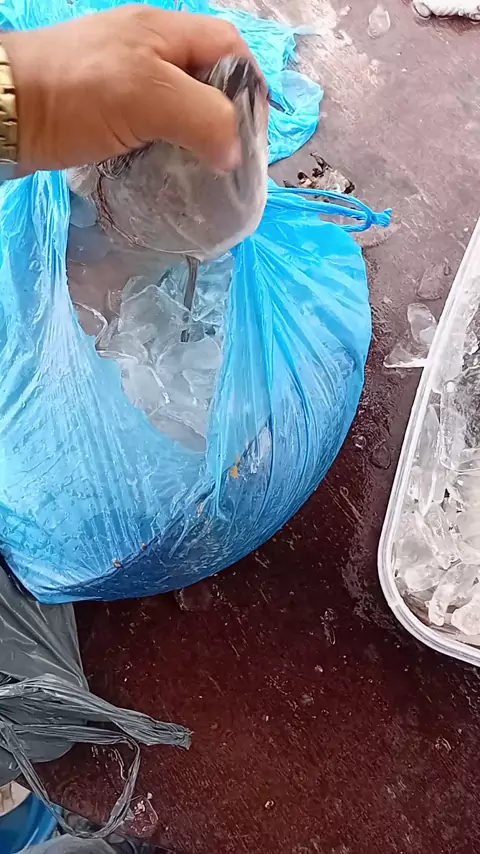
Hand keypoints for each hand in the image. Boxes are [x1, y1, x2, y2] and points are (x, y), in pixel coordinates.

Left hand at [1, 5, 260, 173]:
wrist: (7, 112)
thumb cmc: (77, 95)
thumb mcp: (150, 96)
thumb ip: (203, 118)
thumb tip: (234, 152)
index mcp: (164, 32)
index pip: (229, 46)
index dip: (250, 85)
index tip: (252, 132)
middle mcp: (148, 49)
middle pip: (207, 77)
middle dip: (224, 116)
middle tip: (229, 158)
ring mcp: (125, 79)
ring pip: (180, 104)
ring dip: (196, 136)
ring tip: (204, 170)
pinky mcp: (106, 110)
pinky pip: (153, 125)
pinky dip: (168, 146)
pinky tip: (169, 169)